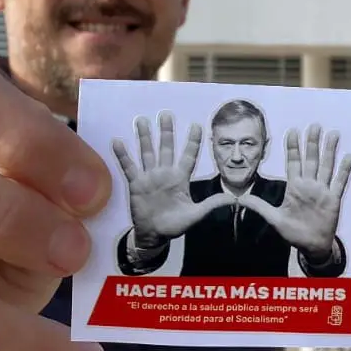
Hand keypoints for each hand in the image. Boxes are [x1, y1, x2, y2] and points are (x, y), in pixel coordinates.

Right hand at [112, 112, 232, 247]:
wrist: (155, 235)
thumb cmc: (175, 224)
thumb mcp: (196, 215)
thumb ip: (211, 205)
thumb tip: (232, 198)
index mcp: (180, 179)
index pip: (188, 156)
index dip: (193, 142)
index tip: (197, 125)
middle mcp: (165, 174)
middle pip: (166, 148)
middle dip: (167, 131)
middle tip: (166, 114)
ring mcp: (149, 177)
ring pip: (147, 152)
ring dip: (145, 137)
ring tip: (141, 120)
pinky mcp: (136, 184)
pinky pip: (129, 167)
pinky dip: (123, 155)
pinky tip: (118, 141)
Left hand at [235, 124, 350, 260]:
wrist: (311, 246)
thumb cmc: (293, 232)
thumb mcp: (274, 219)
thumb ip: (259, 207)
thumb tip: (240, 199)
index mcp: (294, 187)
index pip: (293, 162)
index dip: (292, 147)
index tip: (292, 130)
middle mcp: (309, 185)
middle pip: (310, 159)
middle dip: (311, 143)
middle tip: (314, 125)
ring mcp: (322, 191)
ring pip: (326, 166)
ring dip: (329, 150)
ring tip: (332, 134)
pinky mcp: (333, 200)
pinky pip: (339, 182)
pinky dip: (344, 170)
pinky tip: (348, 156)